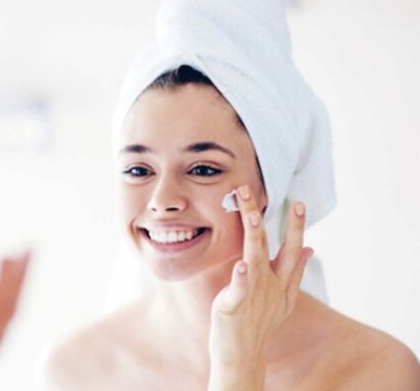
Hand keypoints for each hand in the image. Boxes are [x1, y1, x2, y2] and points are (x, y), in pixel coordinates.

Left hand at [208, 185, 312, 390]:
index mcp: (281, 281)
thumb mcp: (284, 298)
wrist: (244, 354)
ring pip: (254, 258)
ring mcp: (253, 294)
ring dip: (253, 236)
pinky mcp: (234, 305)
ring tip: (250, 215)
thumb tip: (311, 248)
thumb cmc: (260, 323)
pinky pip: (239, 289)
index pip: (292, 248)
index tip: (299, 203)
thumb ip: (296, 272)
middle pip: (268, 245)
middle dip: (261, 217)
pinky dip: (241, 277)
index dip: (295, 226)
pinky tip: (241, 265)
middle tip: (253, 191)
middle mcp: (270, 284)